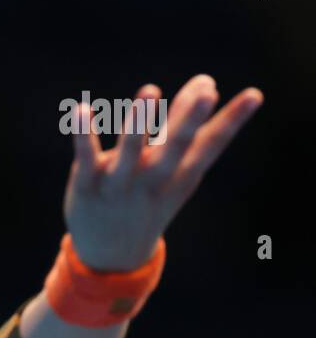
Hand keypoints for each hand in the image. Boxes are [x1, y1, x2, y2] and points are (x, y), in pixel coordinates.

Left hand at [64, 74, 263, 271]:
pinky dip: (84, 137)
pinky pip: (86, 159)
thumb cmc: (148, 200)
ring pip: (130, 154)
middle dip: (189, 120)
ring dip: (139, 124)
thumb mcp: (174, 170)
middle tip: (208, 91)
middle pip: (174, 149)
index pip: (211, 146)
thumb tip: (207, 82)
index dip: (232, 121)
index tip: (254, 95)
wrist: (112, 255)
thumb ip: (186, 126)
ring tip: (150, 90)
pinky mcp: (86, 185)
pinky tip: (82, 109)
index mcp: (180, 176)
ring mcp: (119, 184)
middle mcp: (152, 179)